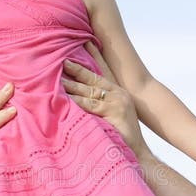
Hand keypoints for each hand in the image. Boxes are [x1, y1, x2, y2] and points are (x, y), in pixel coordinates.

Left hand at [62, 42, 146, 156]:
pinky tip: (64, 97)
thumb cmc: (123, 138)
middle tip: (63, 59)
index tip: (86, 41)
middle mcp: (118, 94)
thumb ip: (99, 106)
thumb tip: (81, 99)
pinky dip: (76, 101)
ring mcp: (116, 102)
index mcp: (118, 93)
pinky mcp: (113, 112)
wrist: (137, 154)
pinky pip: (89, 105)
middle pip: (94, 77)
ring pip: (88, 91)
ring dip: (72, 85)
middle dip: (78, 67)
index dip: (95, 55)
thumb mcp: (112, 117)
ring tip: (57, 79)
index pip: (104, 70)